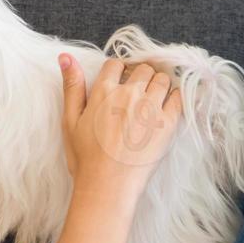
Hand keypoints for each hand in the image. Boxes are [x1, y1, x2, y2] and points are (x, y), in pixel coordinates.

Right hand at [58, 54, 183, 197]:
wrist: (107, 186)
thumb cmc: (85, 157)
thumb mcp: (70, 120)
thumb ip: (72, 86)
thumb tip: (66, 56)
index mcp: (104, 91)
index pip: (116, 64)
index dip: (118, 72)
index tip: (119, 83)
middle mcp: (129, 94)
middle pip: (143, 69)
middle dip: (140, 76)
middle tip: (136, 93)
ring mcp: (150, 108)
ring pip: (162, 79)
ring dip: (158, 84)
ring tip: (151, 100)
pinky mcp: (167, 124)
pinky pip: (178, 98)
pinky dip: (174, 97)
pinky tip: (165, 107)